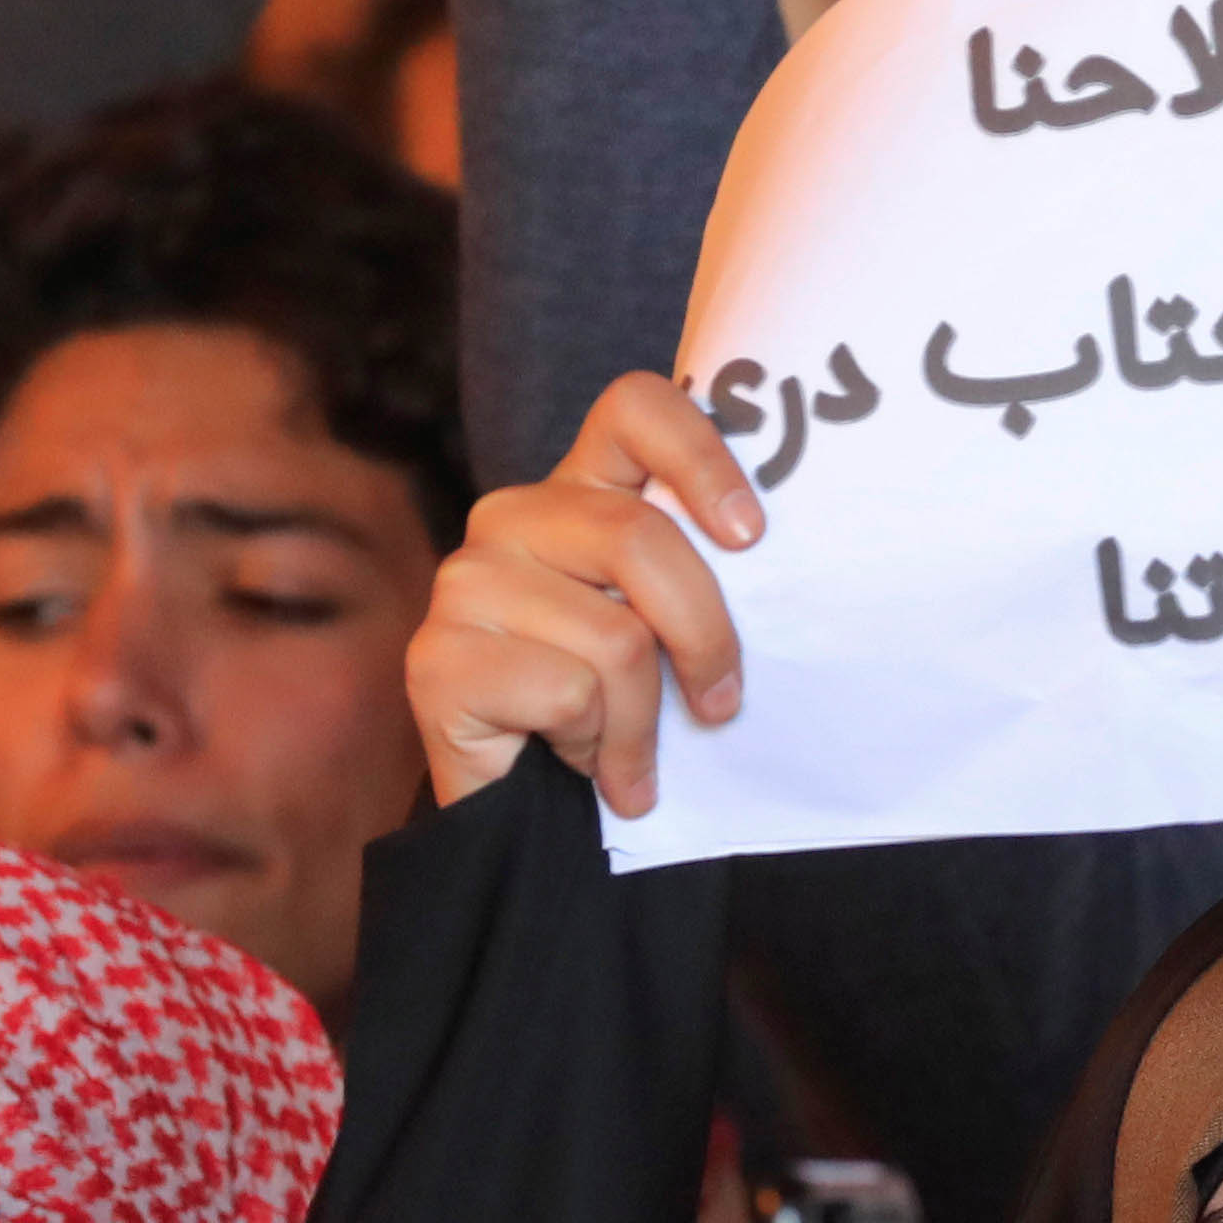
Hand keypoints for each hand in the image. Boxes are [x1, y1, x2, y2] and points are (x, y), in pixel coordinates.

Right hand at [406, 372, 762, 813]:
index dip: (702, 455)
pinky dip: (595, 747)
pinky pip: (566, 692)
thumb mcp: (667, 629)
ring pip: (614, 639)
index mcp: (578, 489)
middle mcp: (512, 518)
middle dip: (705, 639)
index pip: (635, 408)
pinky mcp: (436, 659)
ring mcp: (465, 584)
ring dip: (642, 722)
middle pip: (641, 540)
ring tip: (627, 751)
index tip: (751, 536)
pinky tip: (576, 760)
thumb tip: (786, 572)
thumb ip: (699, 578)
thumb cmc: (616, 711)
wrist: (528, 814)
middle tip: (721, 705)